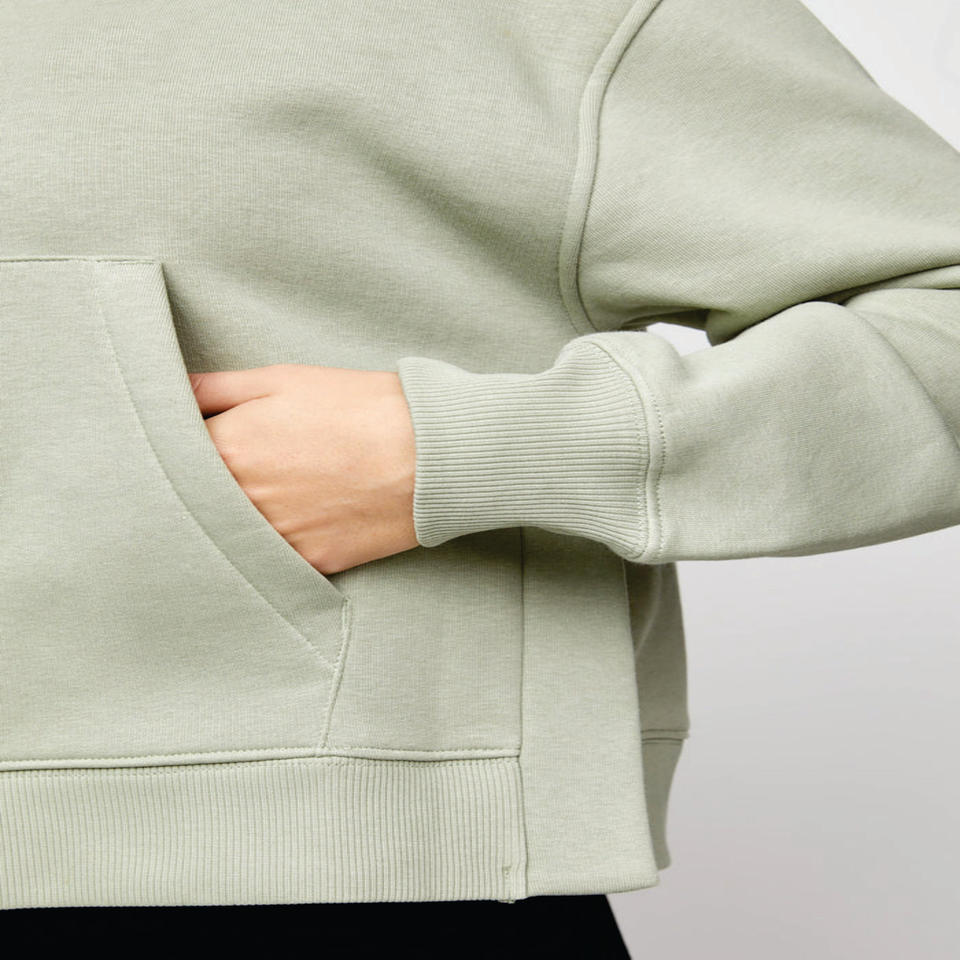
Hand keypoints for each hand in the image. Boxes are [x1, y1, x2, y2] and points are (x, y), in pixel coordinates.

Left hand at [188, 363, 418, 574]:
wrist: (429, 453)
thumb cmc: (358, 407)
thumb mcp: (282, 379)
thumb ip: (213, 387)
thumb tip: (167, 391)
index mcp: (224, 447)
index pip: (166, 454)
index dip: (173, 450)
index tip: (183, 447)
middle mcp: (236, 500)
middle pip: (190, 503)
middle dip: (195, 490)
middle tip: (220, 476)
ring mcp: (272, 538)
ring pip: (226, 538)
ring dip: (229, 523)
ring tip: (266, 498)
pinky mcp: (306, 564)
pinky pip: (270, 561)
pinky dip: (269, 548)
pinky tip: (288, 525)